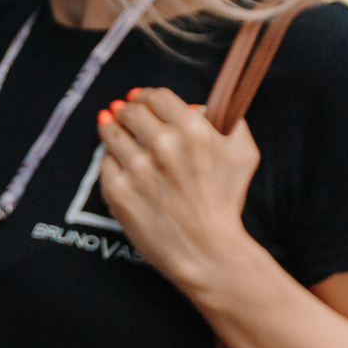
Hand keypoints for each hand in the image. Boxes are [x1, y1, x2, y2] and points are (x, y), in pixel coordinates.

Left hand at [97, 87, 270, 297]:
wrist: (208, 251)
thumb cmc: (225, 202)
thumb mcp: (243, 153)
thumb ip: (228, 120)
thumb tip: (197, 106)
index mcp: (193, 130)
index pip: (156, 96)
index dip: (146, 96)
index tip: (141, 100)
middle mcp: (163, 146)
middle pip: (129, 111)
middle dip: (127, 111)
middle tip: (126, 116)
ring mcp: (138, 169)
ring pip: (111, 133)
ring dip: (114, 132)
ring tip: (119, 136)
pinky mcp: (118, 191)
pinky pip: (105, 162)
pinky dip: (112, 163)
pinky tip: (124, 170)